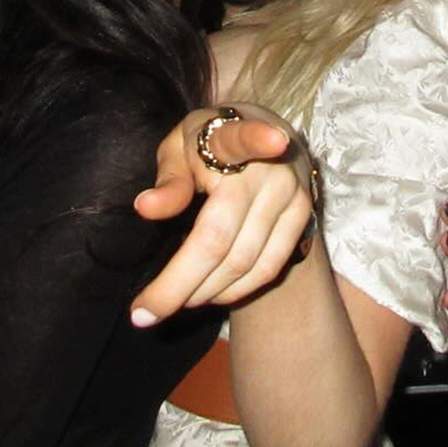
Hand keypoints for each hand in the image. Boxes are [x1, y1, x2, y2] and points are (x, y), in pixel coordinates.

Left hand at [130, 102, 313, 326]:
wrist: (266, 132)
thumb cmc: (208, 144)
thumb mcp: (180, 147)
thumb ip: (169, 179)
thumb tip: (146, 208)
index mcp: (233, 140)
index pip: (245, 139)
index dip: (260, 138)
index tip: (275, 140)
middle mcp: (269, 170)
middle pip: (221, 238)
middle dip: (179, 284)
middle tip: (143, 314)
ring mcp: (292, 196)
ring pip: (244, 263)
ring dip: (205, 292)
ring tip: (174, 302)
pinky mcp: (304, 217)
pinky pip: (269, 268)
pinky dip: (236, 291)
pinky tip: (210, 294)